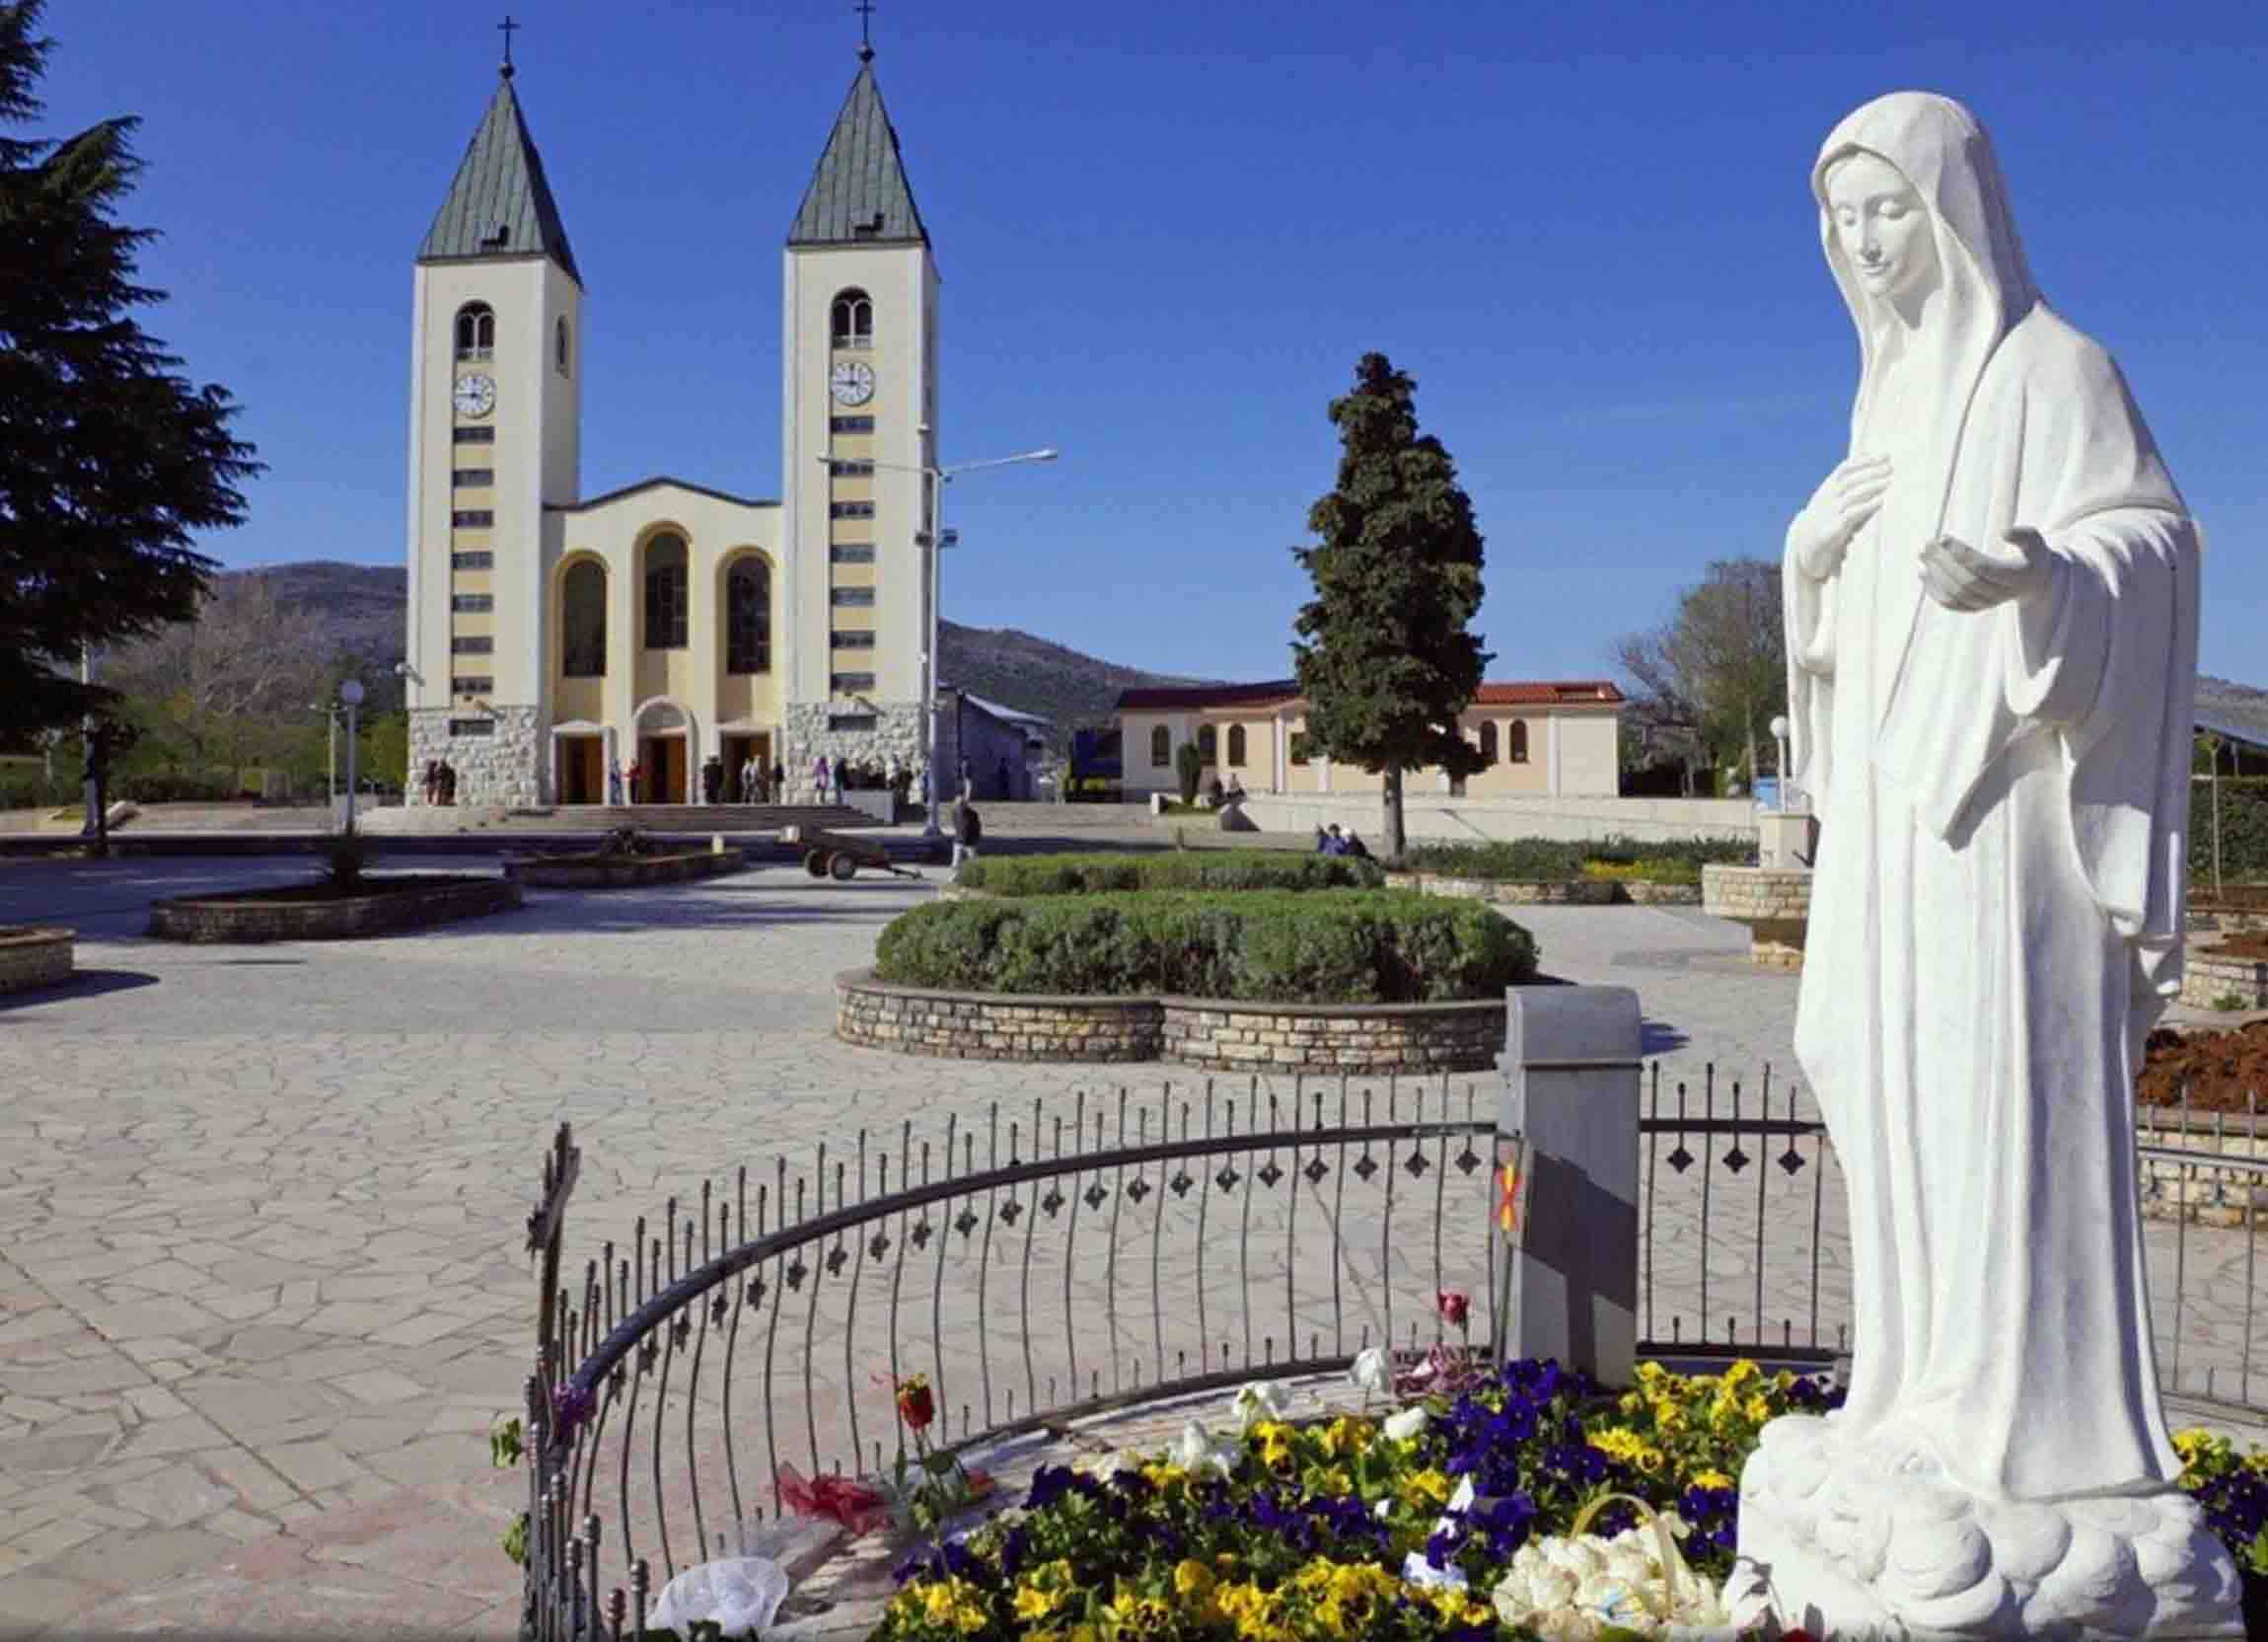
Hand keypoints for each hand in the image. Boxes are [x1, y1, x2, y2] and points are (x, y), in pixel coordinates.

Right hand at [1791, 455, 1891, 578]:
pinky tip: (1881, 501)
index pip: (1843, 470)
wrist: (1804, 556)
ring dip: (1871, 486)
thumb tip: (1875, 480)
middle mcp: (1825, 501)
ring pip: (1850, 495)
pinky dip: (1866, 506)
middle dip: (1870, 471)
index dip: (1863, 460)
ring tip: (1889, 481)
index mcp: (1825, 493)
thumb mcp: (1833, 509)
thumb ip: (1848, 495)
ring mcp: (1826, 516)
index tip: (1883, 455)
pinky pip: (1851, 515)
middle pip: (1849, 480)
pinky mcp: (1831, 532)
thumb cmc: (1825, 531)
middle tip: (1890, 466)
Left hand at [1918, 527, 2053, 612]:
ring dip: (1935, 575)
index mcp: (2017, 577)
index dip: (1962, 554)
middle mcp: (2003, 594)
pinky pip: (1952, 604)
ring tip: (1922, 555)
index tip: (1944, 538)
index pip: (1984, 568)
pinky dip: (1934, 591)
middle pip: (1967, 581)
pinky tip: (1923, 572)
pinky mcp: (1976, 609)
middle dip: (1944, 562)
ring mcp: (1988, 604)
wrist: (2034, 582)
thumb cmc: (2031, 555)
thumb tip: (2003, 532)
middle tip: (1928, 544)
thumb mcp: (2035, 541)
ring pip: (1957, 594)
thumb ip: (2023, 534)